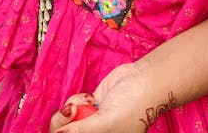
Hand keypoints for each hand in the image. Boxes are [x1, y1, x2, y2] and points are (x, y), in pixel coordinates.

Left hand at [49, 62, 167, 132]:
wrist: (143, 80)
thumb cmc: (134, 106)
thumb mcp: (106, 122)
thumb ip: (81, 131)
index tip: (65, 126)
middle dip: (64, 120)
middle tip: (73, 109)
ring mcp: (91, 122)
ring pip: (66, 120)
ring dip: (72, 107)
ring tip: (88, 102)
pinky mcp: (89, 108)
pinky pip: (72, 107)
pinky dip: (77, 100)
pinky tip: (90, 97)